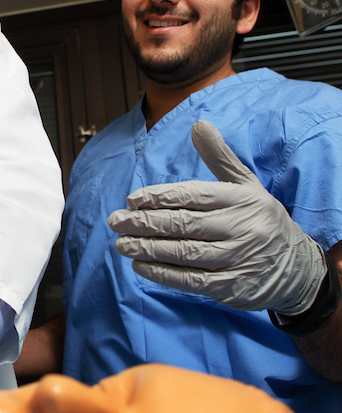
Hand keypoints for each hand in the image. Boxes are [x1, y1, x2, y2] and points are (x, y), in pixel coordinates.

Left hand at [107, 120, 326, 313]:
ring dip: (148, 248)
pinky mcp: (231, 287)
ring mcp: (236, 259)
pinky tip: (140, 266)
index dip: (160, 197)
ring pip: (184, 253)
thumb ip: (220, 157)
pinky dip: (162, 274)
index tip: (132, 199)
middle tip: (115, 221)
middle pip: (183, 224)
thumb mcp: (247, 185)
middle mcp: (240, 228)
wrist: (298, 269)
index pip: (193, 196)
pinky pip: (191, 280)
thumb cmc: (261, 220)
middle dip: (145, 222)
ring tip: (121, 243)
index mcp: (240, 199)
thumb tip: (198, 124)